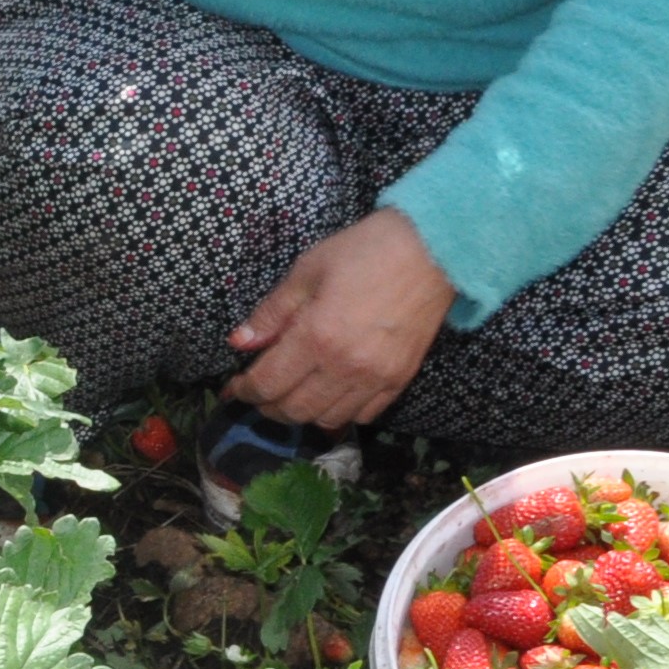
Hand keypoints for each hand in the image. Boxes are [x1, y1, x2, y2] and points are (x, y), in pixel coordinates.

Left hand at [229, 207, 456, 427]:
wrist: (433, 249)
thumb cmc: (366, 251)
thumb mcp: (308, 270)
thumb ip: (272, 313)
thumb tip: (239, 342)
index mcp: (316, 337)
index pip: (267, 384)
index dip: (244, 390)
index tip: (235, 386)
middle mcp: (344, 366)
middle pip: (293, 410)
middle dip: (268, 406)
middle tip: (260, 392)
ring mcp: (375, 377)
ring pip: (327, 420)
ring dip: (302, 413)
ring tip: (292, 395)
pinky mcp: (400, 379)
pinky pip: (364, 416)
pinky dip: (341, 413)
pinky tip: (330, 395)